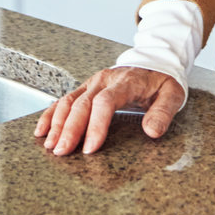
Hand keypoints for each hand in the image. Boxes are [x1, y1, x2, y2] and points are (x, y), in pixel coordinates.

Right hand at [32, 66, 185, 155]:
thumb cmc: (161, 82)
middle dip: (70, 129)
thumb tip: (152, 132)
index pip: (105, 102)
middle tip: (61, 152)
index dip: (96, 125)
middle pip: (82, 104)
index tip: (90, 148)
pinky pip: (64, 100)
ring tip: (49, 146)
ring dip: (57, 124)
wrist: (153, 62)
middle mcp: (104, 80)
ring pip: (68, 101)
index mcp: (125, 82)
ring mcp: (92, 83)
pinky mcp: (85, 88)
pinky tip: (41, 131)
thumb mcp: (172, 94)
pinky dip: (51, 115)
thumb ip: (163, 113)